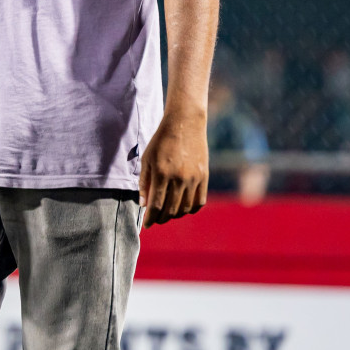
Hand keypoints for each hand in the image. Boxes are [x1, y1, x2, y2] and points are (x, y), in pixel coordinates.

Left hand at [139, 106, 208, 228]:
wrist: (185, 125)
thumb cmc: (161, 141)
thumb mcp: (147, 159)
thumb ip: (144, 183)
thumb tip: (144, 205)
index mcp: (161, 174)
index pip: (156, 205)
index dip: (151, 218)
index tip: (147, 225)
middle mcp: (179, 178)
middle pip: (170, 210)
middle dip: (161, 219)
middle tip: (156, 220)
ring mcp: (194, 179)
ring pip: (185, 208)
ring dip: (175, 215)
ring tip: (167, 214)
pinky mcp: (204, 177)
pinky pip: (199, 202)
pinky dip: (191, 209)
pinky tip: (182, 209)